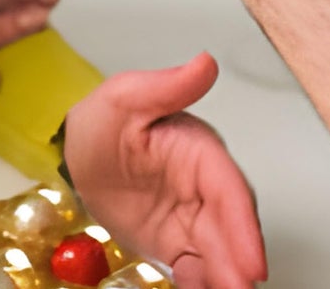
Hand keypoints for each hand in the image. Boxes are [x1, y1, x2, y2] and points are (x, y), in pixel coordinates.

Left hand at [64, 53, 266, 288]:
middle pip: (229, 226)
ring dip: (226, 276)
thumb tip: (205, 63)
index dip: (243, 225)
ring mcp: (190, 217)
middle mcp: (202, 185)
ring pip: (218, 250)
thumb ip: (167, 85)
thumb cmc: (103, 121)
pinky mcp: (176, 242)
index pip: (227, 188)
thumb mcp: (127, 97)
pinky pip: (197, 268)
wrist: (77, 155)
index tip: (252, 261)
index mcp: (197, 149)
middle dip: (239, 260)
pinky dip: (204, 284)